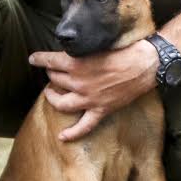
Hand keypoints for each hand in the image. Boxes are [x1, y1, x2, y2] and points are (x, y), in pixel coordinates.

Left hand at [29, 40, 157, 141]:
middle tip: (54, 71)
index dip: (39, 59)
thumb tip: (72, 51)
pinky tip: (62, 136)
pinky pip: (84, 126)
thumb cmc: (126, 50)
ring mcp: (89, 99)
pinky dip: (72, 133)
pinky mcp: (101, 109)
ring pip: (61, 103)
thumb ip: (82, 50)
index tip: (33, 58)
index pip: (50, 61)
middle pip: (55, 79)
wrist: (147, 64)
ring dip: (52, 97)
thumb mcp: (99, 44)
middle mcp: (79, 82)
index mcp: (77, 63)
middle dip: (52, 74)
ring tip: (50, 93)